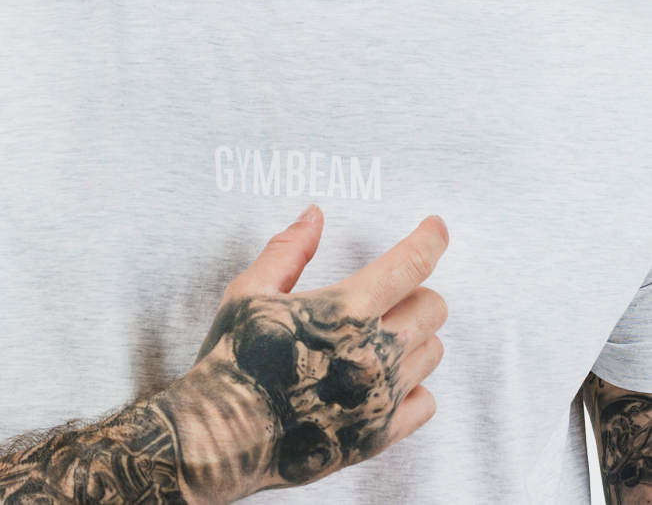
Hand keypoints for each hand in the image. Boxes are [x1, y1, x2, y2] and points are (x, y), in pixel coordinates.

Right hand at [163, 206, 448, 504]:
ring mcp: (380, 398)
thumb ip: (289, 249)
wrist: (219, 438)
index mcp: (344, 311)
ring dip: (413, 336)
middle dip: (415, 291)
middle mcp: (373, 353)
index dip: (430, 239)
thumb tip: (314, 215)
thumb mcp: (251, 291)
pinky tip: (384, 379)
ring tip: (377, 337)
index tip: (436, 228)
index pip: (410, 265)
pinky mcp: (379, 435)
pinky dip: (413, 385)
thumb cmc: (233, 360)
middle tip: (385, 296)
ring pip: (434, 351)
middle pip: (433, 307)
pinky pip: (426, 402)